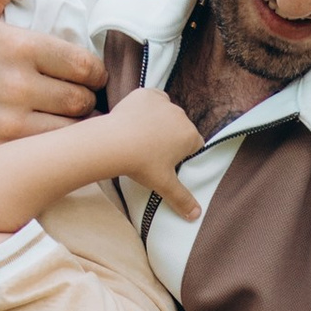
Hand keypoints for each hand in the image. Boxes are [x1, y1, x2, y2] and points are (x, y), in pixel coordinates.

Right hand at [0, 0, 107, 169]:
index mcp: (18, 48)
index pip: (84, 65)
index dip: (95, 73)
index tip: (89, 77)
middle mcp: (16, 86)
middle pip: (82, 101)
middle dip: (85, 101)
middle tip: (79, 102)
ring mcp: (7, 125)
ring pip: (70, 132)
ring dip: (74, 129)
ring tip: (68, 124)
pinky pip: (45, 157)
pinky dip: (52, 153)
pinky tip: (48, 146)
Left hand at [89, 88, 204, 219]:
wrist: (113, 142)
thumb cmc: (141, 164)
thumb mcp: (163, 185)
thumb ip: (183, 199)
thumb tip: (197, 216)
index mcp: (190, 136)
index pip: (194, 145)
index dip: (182, 154)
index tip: (167, 162)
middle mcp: (181, 115)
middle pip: (180, 128)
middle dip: (170, 138)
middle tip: (151, 153)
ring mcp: (164, 102)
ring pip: (166, 113)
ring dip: (159, 122)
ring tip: (141, 138)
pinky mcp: (146, 94)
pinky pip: (152, 99)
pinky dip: (146, 108)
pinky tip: (136, 120)